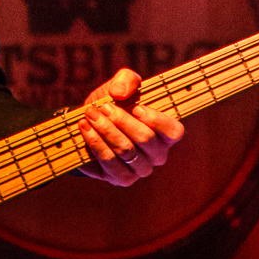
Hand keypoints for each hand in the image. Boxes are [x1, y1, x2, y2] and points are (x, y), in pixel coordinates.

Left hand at [74, 68, 183, 185]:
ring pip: (126, 150)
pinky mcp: (122, 178)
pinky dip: (95, 142)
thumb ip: (126, 80)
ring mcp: (141, 169)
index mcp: (165, 132)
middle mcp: (158, 153)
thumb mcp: (119, 86)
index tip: (136, 107)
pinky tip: (85, 128)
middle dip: (121, 120)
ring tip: (90, 114)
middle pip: (145, 139)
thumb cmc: (112, 104)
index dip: (156, 120)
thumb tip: (120, 92)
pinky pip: (109, 161)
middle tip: (103, 107)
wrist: (90, 124)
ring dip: (105, 130)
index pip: (173, 131)